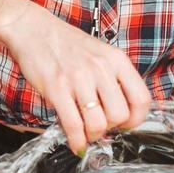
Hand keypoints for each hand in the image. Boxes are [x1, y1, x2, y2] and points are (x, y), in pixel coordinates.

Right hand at [0, 5, 151, 153]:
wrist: (32, 29)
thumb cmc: (65, 44)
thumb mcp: (99, 53)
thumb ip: (111, 79)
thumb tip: (118, 114)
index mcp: (116, 60)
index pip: (141, 98)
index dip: (136, 119)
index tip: (126, 125)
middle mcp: (101, 68)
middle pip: (120, 115)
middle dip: (111, 129)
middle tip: (100, 127)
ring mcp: (79, 78)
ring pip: (98, 124)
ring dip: (92, 135)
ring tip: (86, 133)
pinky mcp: (57, 89)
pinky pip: (73, 124)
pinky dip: (76, 141)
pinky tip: (75, 143)